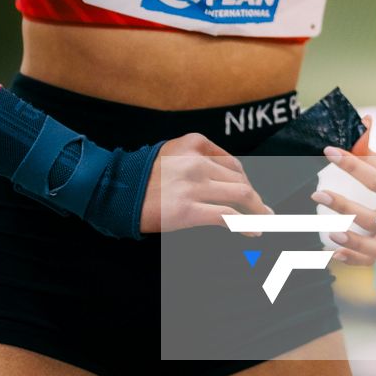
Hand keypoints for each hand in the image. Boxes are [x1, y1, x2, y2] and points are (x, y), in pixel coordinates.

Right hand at [139, 131, 273, 234]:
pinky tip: (254, 232)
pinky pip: (227, 216)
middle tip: (263, 210)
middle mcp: (197, 161)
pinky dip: (246, 224)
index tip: (250, 193)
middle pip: (240, 179)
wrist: (112, 190)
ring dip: (257, 209)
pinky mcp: (187, 209)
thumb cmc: (140, 176)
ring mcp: (193, 185)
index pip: (232, 163)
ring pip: (240, 194)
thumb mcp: (170, 153)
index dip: (246, 181)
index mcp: (194, 144)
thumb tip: (224, 178)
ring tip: (264, 221)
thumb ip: (196, 158)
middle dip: (254, 197)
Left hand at [311, 124, 375, 265]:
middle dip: (345, 208)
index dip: (352, 165)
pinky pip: (372, 259)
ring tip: (330, 234)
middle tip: (319, 194)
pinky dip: (354, 259)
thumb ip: (367, 147)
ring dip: (354, 244)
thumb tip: (358, 121)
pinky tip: (333, 253)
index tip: (329, 152)